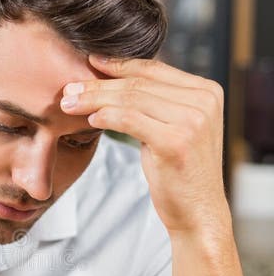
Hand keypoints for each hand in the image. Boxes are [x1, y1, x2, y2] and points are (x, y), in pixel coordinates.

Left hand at [60, 55, 229, 235]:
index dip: (119, 65)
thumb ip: (157, 103)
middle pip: (139, 84)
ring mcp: (192, 121)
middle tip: (69, 88)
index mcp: (207, 91)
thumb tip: (117, 79)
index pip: (154, 69)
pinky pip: (130, 120)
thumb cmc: (180, 172)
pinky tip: (90, 119)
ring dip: (94, 99)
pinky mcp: (176, 141)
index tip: (90, 62)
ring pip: (131, 99)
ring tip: (69, 103)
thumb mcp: (174, 128)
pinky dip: (106, 117)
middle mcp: (204, 101)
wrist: (198, 213)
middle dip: (99, 84)